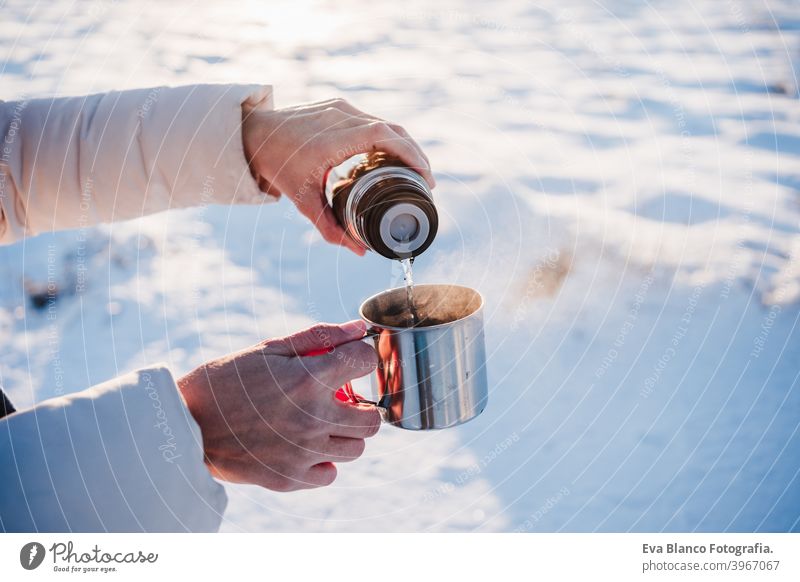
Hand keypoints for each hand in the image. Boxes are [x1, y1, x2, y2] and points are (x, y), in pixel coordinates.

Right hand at [177, 321, 379, 491]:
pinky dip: (324, 462)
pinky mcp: (289, 478)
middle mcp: (313, 419)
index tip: (349, 361)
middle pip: (372, 419)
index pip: (366, 361)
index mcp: (308, 379)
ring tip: (320, 422)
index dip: (361, 356)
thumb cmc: (225, 380)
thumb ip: (319, 337)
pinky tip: (305, 446)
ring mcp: (303, 453)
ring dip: (345, 434)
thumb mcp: (269, 349)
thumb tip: (359, 329)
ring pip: (356, 449)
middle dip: (362, 404)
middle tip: (340, 398)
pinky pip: (329, 474)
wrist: (183, 423)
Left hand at [242, 98, 434, 254]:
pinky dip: (387, 138)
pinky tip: (392, 157)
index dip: (411, 154)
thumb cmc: (277, 166)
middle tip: (426, 180)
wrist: (252, 135)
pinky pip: (371, 120)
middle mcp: (340, 116)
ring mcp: (339, 107)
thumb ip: (331, 228)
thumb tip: (359, 252)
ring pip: (384, 123)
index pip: (385, 137)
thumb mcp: (304, 201)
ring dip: (403, 145)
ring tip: (414, 170)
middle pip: (392, 129)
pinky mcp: (337, 106)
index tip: (425, 176)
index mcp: (334, 137)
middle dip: (415, 154)